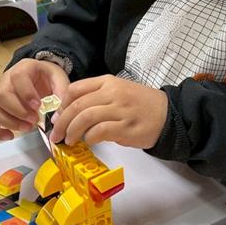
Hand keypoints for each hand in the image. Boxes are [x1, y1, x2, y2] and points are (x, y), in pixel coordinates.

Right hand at [0, 59, 69, 140]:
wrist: (40, 77)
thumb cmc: (48, 78)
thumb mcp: (59, 79)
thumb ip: (62, 93)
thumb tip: (57, 116)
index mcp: (23, 68)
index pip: (17, 77)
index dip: (26, 93)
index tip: (38, 106)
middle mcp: (6, 81)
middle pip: (1, 95)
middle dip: (18, 111)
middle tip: (34, 120)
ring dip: (9, 122)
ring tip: (28, 128)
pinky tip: (10, 136)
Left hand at [50, 75, 167, 149]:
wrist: (169, 115)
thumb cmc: (142, 105)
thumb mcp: (119, 92)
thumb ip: (97, 98)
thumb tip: (71, 115)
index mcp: (108, 82)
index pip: (75, 89)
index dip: (61, 105)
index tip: (57, 117)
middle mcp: (113, 93)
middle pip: (76, 105)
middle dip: (61, 122)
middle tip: (56, 134)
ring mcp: (120, 110)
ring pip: (85, 118)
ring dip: (72, 131)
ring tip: (69, 141)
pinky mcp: (126, 127)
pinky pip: (100, 131)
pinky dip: (89, 138)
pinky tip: (88, 142)